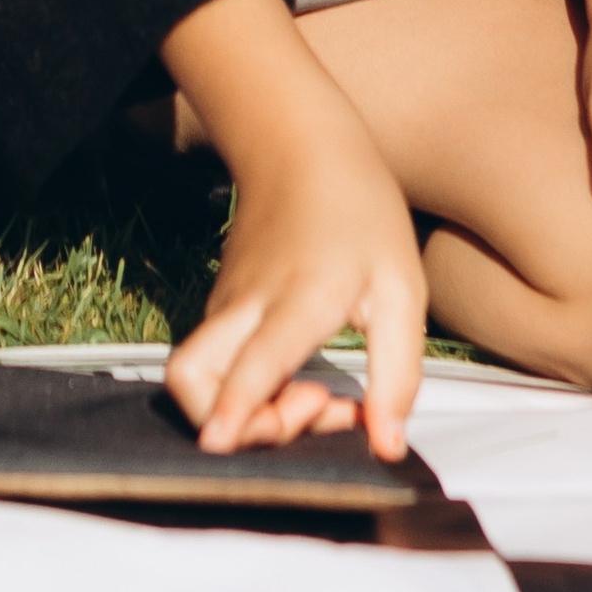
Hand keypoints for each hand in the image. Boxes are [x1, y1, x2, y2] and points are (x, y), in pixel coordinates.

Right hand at [159, 0, 427, 458]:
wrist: (301, 144)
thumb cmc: (360, 212)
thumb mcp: (402, 290)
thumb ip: (397, 374)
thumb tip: (386, 447)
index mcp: (299, 299)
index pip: (250, 364)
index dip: (233, 413)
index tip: (220, 447)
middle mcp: (247, 305)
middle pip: (190, 376)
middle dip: (232, 426)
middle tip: (309, 411)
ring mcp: (226, 302)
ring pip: (200, 373)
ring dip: (249, 409)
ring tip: (316, 396)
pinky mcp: (222, 302)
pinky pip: (218, 361)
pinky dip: (251, 388)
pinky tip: (305, 376)